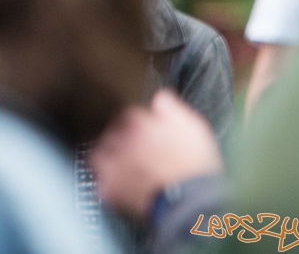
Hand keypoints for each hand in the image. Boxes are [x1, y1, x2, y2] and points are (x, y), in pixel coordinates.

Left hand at [90, 90, 222, 219]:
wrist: (192, 200)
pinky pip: (101, 181)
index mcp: (140, 123)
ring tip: (124, 167)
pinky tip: (120, 186)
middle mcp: (121, 139)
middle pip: (114, 134)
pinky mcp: (110, 187)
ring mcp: (113, 163)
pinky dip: (109, 183)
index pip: (129, 115)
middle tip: (137, 152)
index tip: (146, 133)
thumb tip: (159, 99)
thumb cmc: (197, 165)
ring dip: (110, 159)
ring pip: (101, 154)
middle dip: (123, 141)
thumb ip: (171, 109)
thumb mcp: (193, 128)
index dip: (139, 125)